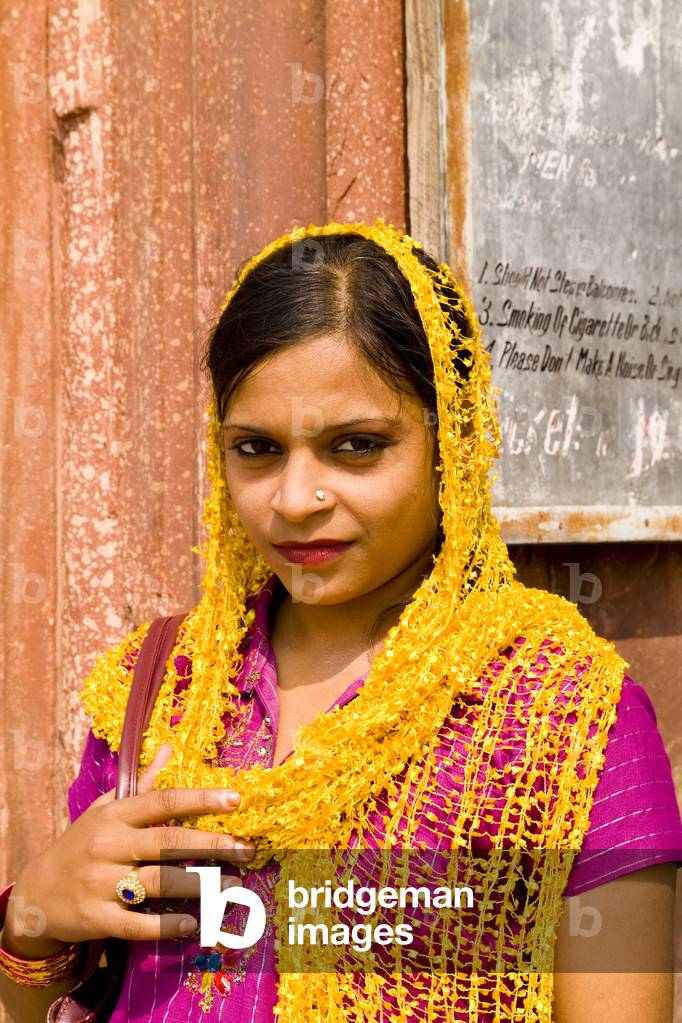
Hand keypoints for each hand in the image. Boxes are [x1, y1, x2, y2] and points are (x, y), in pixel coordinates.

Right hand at [5, 743, 253, 949]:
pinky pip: (138, 923)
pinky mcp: (98, 918)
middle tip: (246, 850)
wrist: (36, 894)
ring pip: (160, 882)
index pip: (163, 802)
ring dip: (200, 886)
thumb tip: (169, 747)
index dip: (200, 799)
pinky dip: (166, 924)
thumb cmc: (81, 844)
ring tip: (232, 886)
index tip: (235, 800)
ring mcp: (102, 883)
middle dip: (213, 846)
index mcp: (115, 815)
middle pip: (169, 843)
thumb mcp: (105, 808)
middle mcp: (109, 846)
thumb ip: (142, 782)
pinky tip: (192, 923)